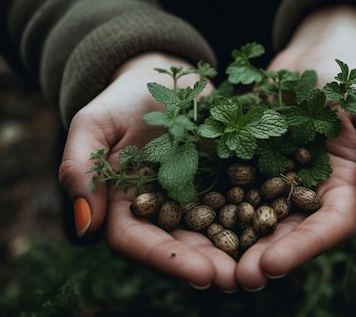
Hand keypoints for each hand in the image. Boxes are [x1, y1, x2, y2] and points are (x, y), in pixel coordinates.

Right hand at [58, 52, 239, 290]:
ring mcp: (193, 196)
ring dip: (234, 249)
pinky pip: (238, 198)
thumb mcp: (93, 125)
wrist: (163, 77)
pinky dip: (253, 213)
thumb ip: (80, 168)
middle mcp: (160, 209)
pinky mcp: (221, 179)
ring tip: (260, 266)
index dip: (167, 258)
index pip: (138, 241)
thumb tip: (85, 225)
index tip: (200, 273)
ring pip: (212, 229)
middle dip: (207, 263)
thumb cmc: (121, 99)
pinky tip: (276, 224)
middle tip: (236, 279)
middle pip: (180, 243)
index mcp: (122, 205)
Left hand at [235, 6, 355, 289]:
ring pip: (254, 214)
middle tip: (237, 277)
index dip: (303, 248)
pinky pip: (228, 182)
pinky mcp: (246, 160)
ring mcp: (274, 177)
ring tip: (210, 260)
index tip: (272, 263)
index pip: (328, 226)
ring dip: (235, 239)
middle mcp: (307, 190)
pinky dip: (212, 201)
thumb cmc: (355, 77)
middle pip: (288, 230)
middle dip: (264, 255)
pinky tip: (188, 216)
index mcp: (343, 186)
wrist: (315, 51)